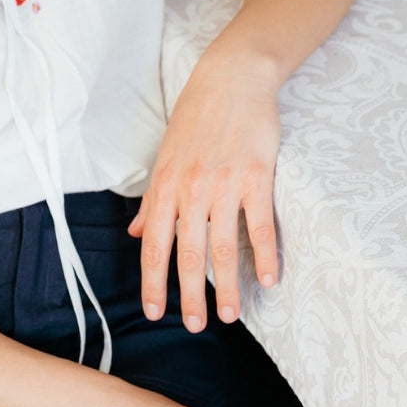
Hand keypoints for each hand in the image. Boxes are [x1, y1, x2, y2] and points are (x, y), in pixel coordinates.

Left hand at [128, 54, 280, 329]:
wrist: (230, 80)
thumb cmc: (196, 119)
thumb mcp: (165, 158)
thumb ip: (153, 201)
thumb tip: (139, 235)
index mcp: (166, 187)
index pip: (156, 245)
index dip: (153, 282)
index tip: (154, 313)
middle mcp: (190, 189)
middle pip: (187, 253)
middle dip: (189, 295)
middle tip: (194, 327)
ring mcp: (224, 184)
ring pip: (222, 245)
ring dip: (228, 285)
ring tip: (232, 315)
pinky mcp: (256, 176)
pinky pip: (259, 224)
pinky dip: (263, 255)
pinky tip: (268, 280)